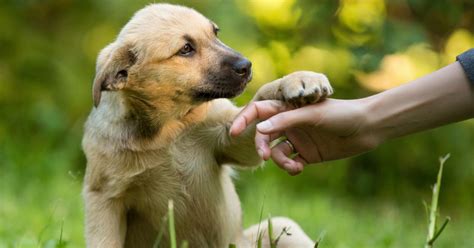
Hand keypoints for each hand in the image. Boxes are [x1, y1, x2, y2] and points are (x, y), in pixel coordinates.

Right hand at [230, 99, 378, 174]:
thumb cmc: (341, 114)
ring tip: (294, 166)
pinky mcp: (306, 153)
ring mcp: (297, 139)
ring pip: (276, 151)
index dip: (244, 120)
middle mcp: (289, 123)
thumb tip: (258, 129)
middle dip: (262, 146)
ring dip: (280, 161)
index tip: (233, 132)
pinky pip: (289, 162)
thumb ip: (285, 120)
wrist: (367, 127)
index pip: (260, 111)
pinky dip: (290, 167)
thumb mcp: (312, 115)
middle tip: (265, 156)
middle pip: (265, 135)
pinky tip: (299, 168)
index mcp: (288, 108)